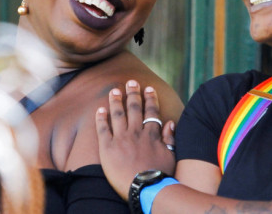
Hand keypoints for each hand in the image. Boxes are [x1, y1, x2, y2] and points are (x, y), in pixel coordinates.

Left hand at [95, 80, 175, 199]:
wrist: (145, 189)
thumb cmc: (160, 175)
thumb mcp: (171, 156)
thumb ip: (170, 138)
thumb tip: (170, 122)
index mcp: (151, 134)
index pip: (150, 111)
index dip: (150, 99)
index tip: (148, 88)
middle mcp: (136, 133)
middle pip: (133, 108)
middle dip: (132, 93)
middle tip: (131, 82)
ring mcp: (121, 139)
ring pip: (117, 114)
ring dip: (116, 100)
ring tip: (114, 90)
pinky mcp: (107, 148)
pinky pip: (102, 129)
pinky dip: (100, 118)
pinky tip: (99, 109)